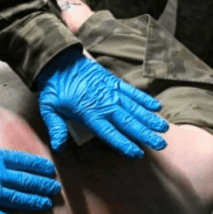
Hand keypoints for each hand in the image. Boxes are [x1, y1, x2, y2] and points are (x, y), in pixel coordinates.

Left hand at [36, 48, 168, 158]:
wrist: (59, 60)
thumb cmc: (54, 87)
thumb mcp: (48, 109)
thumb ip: (56, 128)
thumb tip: (59, 147)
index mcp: (89, 113)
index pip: (109, 132)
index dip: (124, 144)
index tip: (137, 153)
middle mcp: (104, 104)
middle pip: (128, 122)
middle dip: (145, 134)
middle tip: (160, 144)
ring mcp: (111, 92)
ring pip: (134, 108)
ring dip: (149, 119)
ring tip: (163, 128)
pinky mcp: (114, 82)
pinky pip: (132, 92)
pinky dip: (144, 99)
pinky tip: (157, 107)